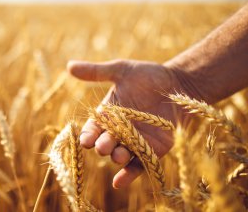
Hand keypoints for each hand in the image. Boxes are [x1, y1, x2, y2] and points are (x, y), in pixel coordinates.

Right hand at [67, 59, 186, 187]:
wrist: (178, 84)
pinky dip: (129, 175)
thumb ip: (96, 72)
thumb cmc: (148, 76)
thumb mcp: (121, 71)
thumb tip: (69, 65)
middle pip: (106, 143)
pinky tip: (119, 182)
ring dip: (117, 157)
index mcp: (108, 115)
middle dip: (103, 145)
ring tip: (118, 155)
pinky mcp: (153, 150)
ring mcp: (136, 142)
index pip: (93, 128)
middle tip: (103, 145)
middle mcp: (119, 131)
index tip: (84, 139)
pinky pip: (139, 165)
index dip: (88, 135)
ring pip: (121, 154)